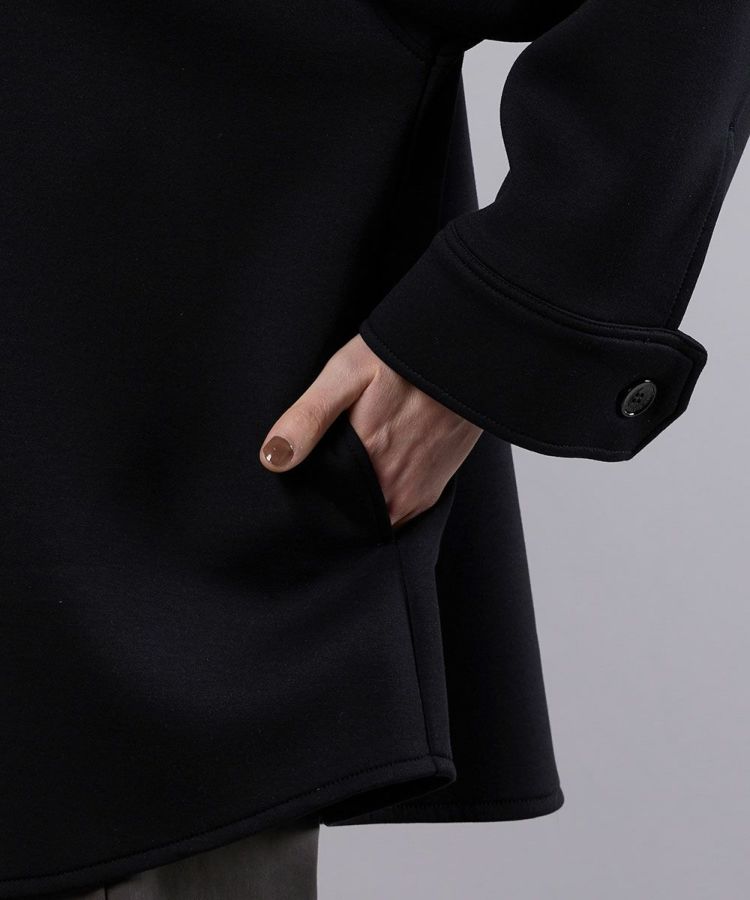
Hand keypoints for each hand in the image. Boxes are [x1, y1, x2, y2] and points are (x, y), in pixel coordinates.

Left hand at [258, 335, 482, 528]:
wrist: (467, 356)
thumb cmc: (402, 359)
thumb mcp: (345, 375)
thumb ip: (309, 417)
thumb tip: (272, 459)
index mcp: (365, 468)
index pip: (325, 510)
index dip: (308, 504)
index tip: (296, 492)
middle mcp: (393, 493)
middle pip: (349, 517)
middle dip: (332, 508)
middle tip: (320, 478)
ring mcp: (416, 496)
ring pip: (374, 517)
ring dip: (358, 506)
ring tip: (346, 476)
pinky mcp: (432, 492)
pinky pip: (398, 512)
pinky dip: (383, 501)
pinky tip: (374, 475)